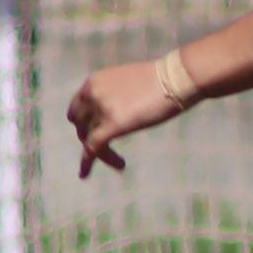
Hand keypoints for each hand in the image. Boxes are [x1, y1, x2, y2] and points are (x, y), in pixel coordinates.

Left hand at [66, 57, 184, 175]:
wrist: (175, 78)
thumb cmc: (160, 79)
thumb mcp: (125, 83)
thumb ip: (113, 96)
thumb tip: (115, 112)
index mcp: (93, 82)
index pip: (78, 107)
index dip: (85, 123)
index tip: (94, 132)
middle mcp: (92, 94)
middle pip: (81, 125)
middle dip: (90, 138)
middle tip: (106, 149)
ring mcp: (100, 109)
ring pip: (88, 139)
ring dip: (100, 153)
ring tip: (119, 164)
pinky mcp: (112, 125)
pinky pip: (92, 148)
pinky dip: (87, 163)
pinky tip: (85, 174)